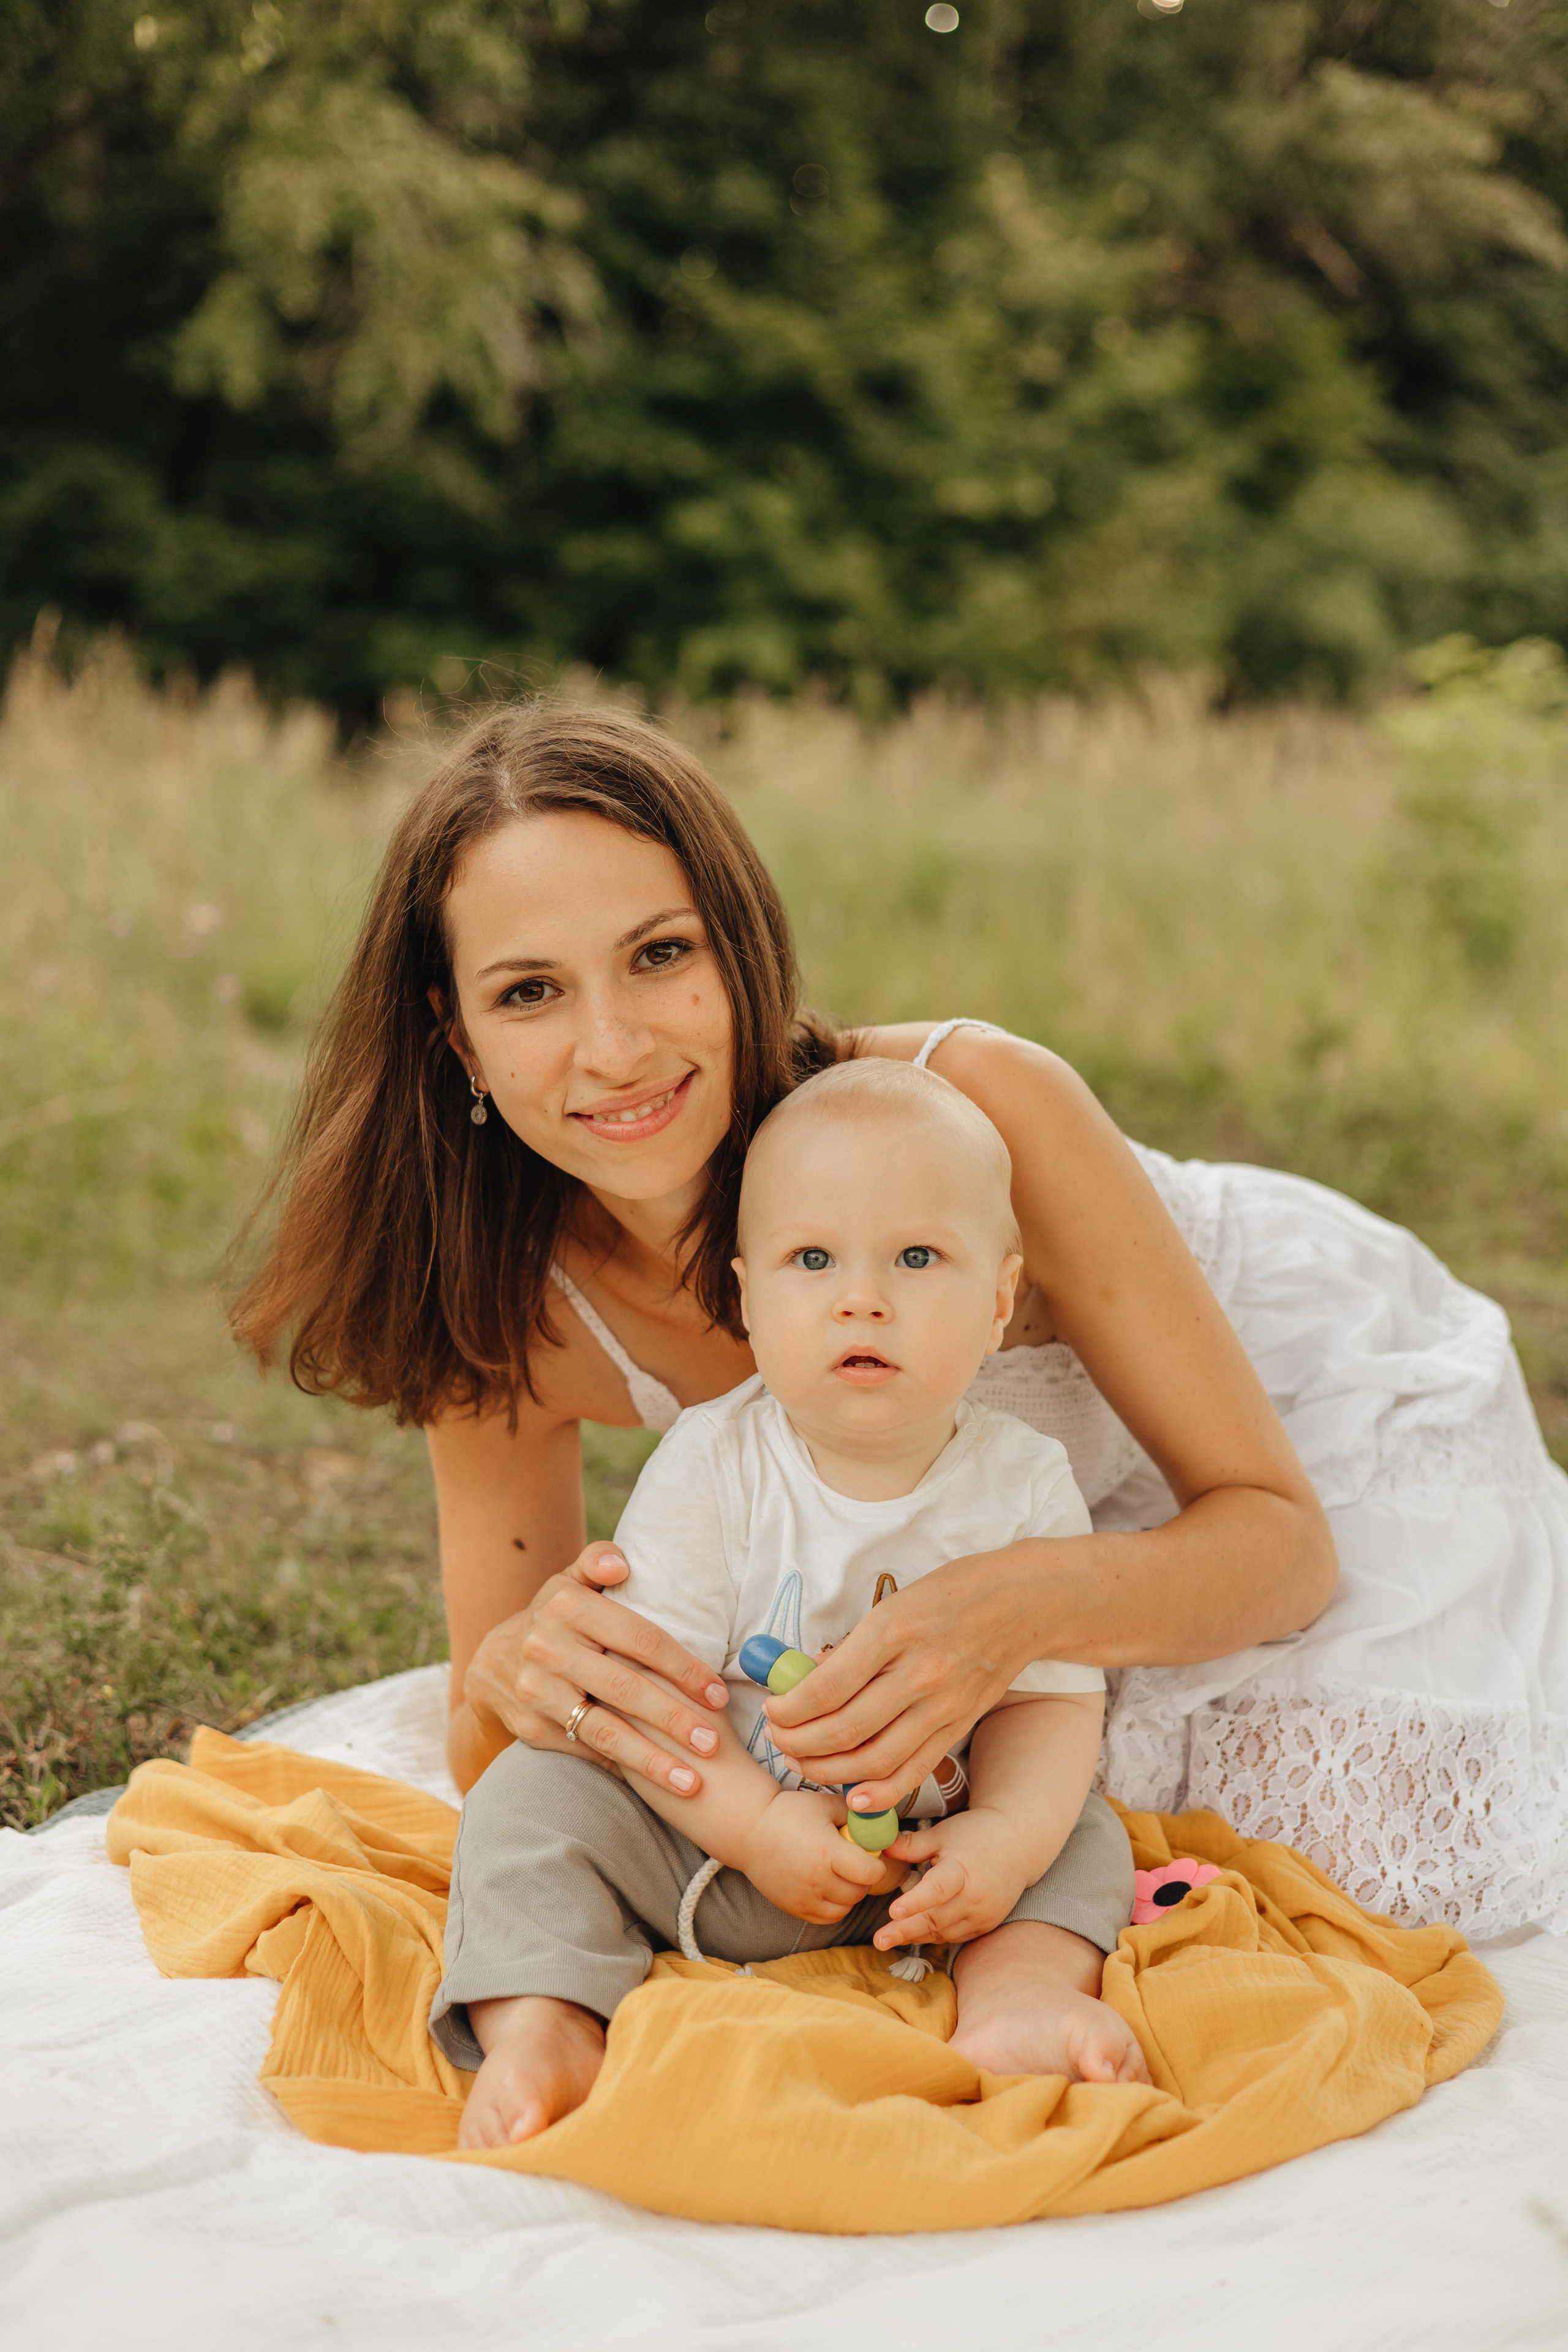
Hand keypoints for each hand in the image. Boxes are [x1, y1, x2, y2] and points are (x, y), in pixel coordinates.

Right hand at [461, 1541, 727, 1796]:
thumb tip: (621, 1564)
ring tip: (692, 1781)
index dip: (682, 1667)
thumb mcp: (568, 1583)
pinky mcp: (530, 1727)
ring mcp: (536, 1691)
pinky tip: (652, 1783)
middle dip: (674, 1719)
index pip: (640, 1638)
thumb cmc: (555, 1620)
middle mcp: (548, 1648)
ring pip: (604, 1731)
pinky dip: (620, 1768)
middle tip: (713, 1742)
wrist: (491, 1664)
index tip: (717, 1694)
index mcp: (567, 1606)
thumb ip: (596, 1562)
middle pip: (625, 1689)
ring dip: (651, 1761)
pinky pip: (583, 1752)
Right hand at [736, 1789, 894, 1923]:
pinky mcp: (795, 1908)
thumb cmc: (789, 1813)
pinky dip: (835, 1906)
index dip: (877, 1864)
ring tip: (841, 1873)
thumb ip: (856, 1814)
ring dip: (850, 1893)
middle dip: (864, 1878)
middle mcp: (817, 1879)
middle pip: (859, 1892)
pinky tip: (828, 1886)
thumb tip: (883, 1822)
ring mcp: (804, 1897)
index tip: (871, 1854)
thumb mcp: (824, 1804)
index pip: (871, 1873)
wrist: (749, 1831)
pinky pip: (828, 1917)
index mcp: (828, 1852)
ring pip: (845, 1908)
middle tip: (857, 1862)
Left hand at [762, 1544, 1053, 1811]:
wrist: (1026, 1604)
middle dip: (798, 1741)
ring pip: (874, 1759)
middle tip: (777, 1738)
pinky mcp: (959, 1726)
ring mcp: (943, 1706)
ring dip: (827, 1769)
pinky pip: (913, 1770)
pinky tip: (851, 1795)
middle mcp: (919, 1673)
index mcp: (895, 1631)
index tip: (772, 1707)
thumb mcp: (896, 1601)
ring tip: (801, 1761)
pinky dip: (879, 1792)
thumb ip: (854, 1644)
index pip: (826, 1688)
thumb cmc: (956, 1591)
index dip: (789, 1708)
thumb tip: (809, 1677)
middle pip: (844, 1729)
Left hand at [872, 1809, 1028, 1950]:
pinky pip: (955, 1935)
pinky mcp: (986, 1924)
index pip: (937, 1889)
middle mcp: (975, 1896)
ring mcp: (983, 1914)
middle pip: (935, 1918)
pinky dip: (934, 1935)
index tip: (893, 1911)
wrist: (1018, 1844)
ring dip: (916, 1935)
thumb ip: (912, 1844)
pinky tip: (914, 1932)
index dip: (915, 1902)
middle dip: (905, 1930)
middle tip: (879, 1939)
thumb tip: (881, 1849)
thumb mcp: (943, 1833)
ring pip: (943, 1931)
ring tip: (887, 1938)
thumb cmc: (976, 1833)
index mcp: (962, 1869)